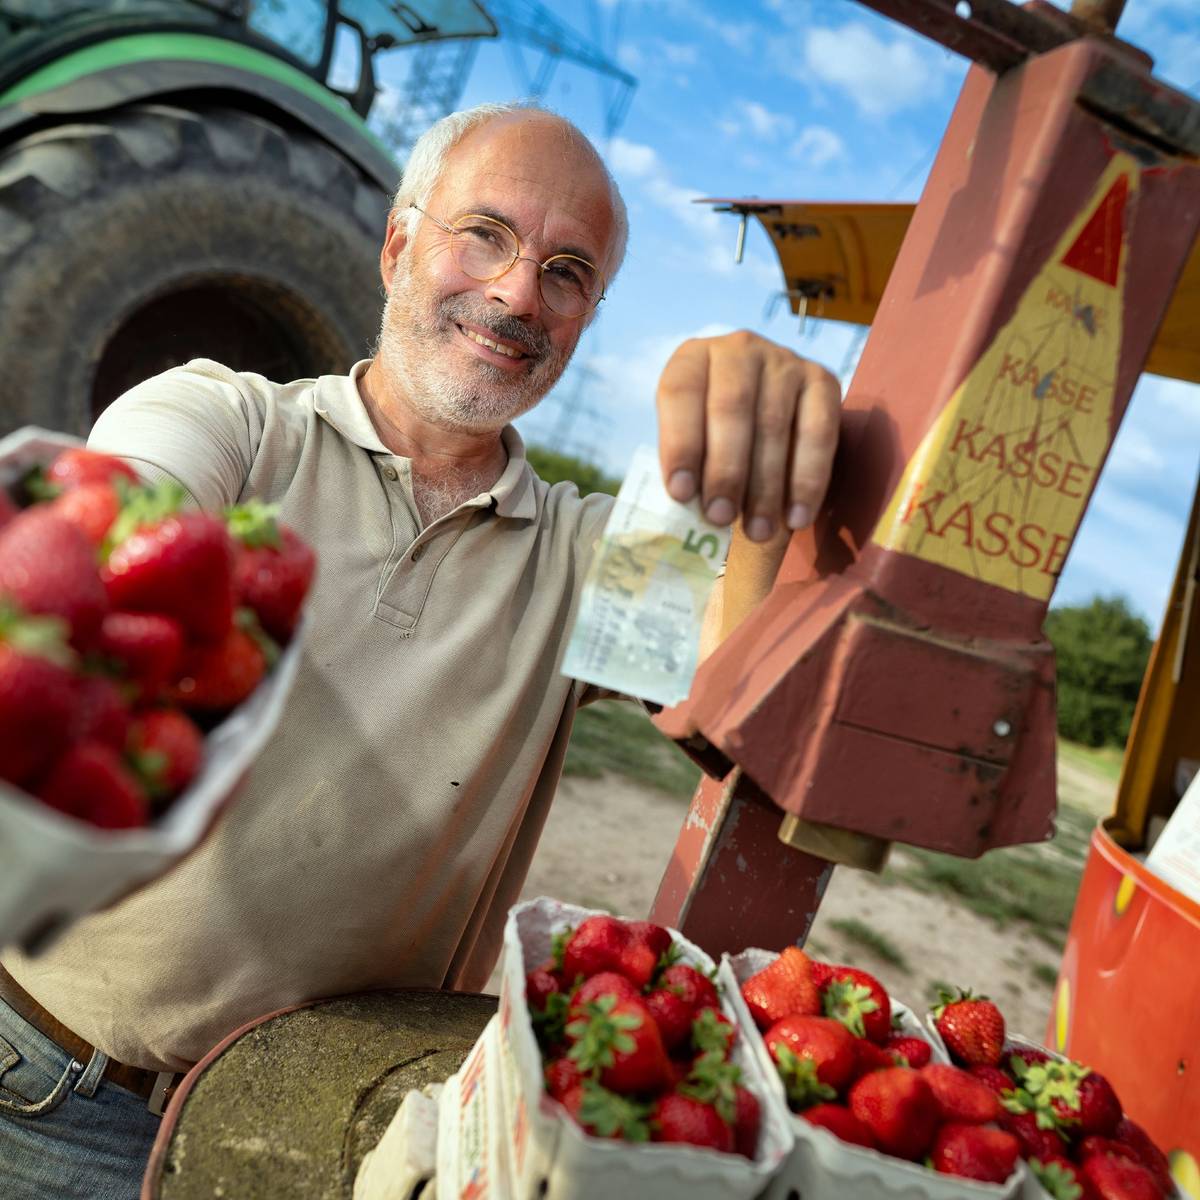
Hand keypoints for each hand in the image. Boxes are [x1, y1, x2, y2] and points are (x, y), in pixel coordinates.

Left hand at [655, 331, 840, 541]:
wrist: (765, 416)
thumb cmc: (714, 438)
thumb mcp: (691, 441)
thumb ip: (688, 465)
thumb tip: (691, 510)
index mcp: (693, 358)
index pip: (680, 393)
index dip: (679, 444)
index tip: (681, 495)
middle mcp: (739, 349)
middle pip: (731, 408)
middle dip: (725, 470)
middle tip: (720, 518)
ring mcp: (785, 361)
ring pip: (775, 425)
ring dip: (766, 487)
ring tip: (757, 532)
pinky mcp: (823, 381)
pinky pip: (818, 434)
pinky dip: (808, 481)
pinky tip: (797, 518)